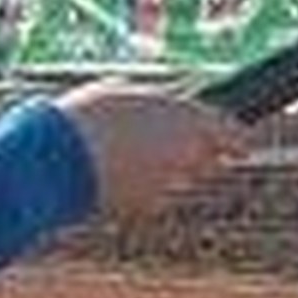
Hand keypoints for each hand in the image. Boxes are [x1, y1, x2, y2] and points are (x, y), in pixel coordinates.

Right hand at [61, 82, 241, 210]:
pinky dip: (141, 184)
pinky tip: (114, 168)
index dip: (237, 137)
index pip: (234, 134)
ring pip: (179, 176)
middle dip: (197, 151)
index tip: (240, 140)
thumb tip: (174, 106)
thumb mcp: (127, 91)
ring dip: (165, 167)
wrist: (56, 159)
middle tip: (174, 138)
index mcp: (189, 121)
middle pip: (207, 158)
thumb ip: (160, 102)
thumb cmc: (88, 115)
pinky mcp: (146, 207)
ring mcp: (168, 186)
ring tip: (129, 147)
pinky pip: (153, 192)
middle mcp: (187, 157)